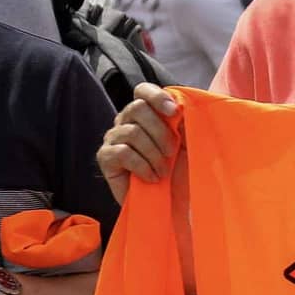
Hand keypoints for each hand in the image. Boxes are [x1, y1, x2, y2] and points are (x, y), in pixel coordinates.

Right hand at [96, 83, 180, 203]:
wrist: (170, 204)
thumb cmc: (180, 172)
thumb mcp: (188, 145)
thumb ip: (184, 123)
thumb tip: (182, 107)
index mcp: (147, 113)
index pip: (143, 91)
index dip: (157, 97)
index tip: (175, 112)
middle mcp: (126, 121)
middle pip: (136, 108)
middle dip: (160, 131)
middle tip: (171, 153)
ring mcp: (113, 138)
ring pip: (132, 132)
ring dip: (153, 154)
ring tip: (163, 171)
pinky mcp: (106, 158)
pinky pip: (123, 152)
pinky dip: (143, 166)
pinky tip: (152, 178)